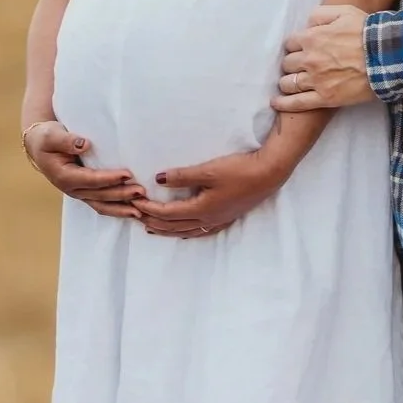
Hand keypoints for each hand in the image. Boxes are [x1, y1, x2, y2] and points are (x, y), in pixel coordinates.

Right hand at [23, 121, 145, 217]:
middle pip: (100, 196)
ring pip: (102, 205)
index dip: (109, 179)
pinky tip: (132, 210)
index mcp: (64, 176)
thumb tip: (84, 144)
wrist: (39, 146)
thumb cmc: (46, 138)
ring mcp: (79, 192)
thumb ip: (66, 140)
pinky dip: (117, 208)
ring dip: (121, 207)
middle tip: (141, 192)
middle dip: (121, 195)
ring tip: (140, 209)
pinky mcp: (85, 192)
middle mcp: (72, 189)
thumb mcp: (51, 135)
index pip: (91, 179)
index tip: (127, 174)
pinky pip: (102, 204)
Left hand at [133, 146, 290, 238]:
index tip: (134, 203)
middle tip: (135, 216)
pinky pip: (199, 231)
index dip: (149, 209)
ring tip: (151, 228)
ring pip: (185, 231)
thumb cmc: (239, 170)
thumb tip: (158, 180)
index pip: (167, 214)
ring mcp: (218, 221)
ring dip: (166, 230)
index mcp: (201, 209)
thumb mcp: (208, 170)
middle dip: (153, 221)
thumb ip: (182, 176)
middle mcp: (207, 220)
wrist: (269, 174)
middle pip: (173, 226)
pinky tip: (183, 231)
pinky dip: (185, 232)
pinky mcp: (226, 217)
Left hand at [273, 4, 373, 111]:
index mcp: (312, 37)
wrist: (386, 57)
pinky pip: (297, 103)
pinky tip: (276, 102)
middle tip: (298, 65)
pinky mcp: (325, 98)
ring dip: (287, 82)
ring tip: (289, 83)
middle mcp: (309, 59)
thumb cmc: (367, 32)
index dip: (295, 46)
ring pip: (289, 83)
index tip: (300, 49)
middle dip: (291, 63)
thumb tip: (308, 22)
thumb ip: (321, 14)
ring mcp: (316, 81)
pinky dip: (284, 103)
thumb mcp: (344, 11)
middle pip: (287, 63)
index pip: (290, 43)